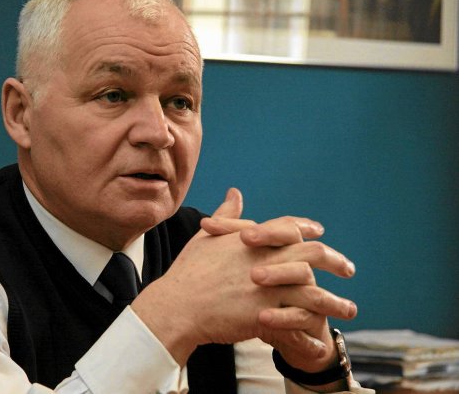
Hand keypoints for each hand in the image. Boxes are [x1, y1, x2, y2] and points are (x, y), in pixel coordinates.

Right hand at [131, 190, 355, 366]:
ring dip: (335, 301)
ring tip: (350, 310)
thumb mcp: (206, 237)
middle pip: (313, 254)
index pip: (288, 227)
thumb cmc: (188, 272)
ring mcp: (269, 286)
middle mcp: (267, 259)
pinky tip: (324, 336)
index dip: (306, 227)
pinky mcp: (267, 312)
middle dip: (335, 261)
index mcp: (253, 240)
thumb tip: (235, 191)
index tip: (319, 231)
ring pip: (314, 291)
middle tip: (348, 269)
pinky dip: (314, 327)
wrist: (178, 304)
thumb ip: (227, 214)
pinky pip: (300, 319)